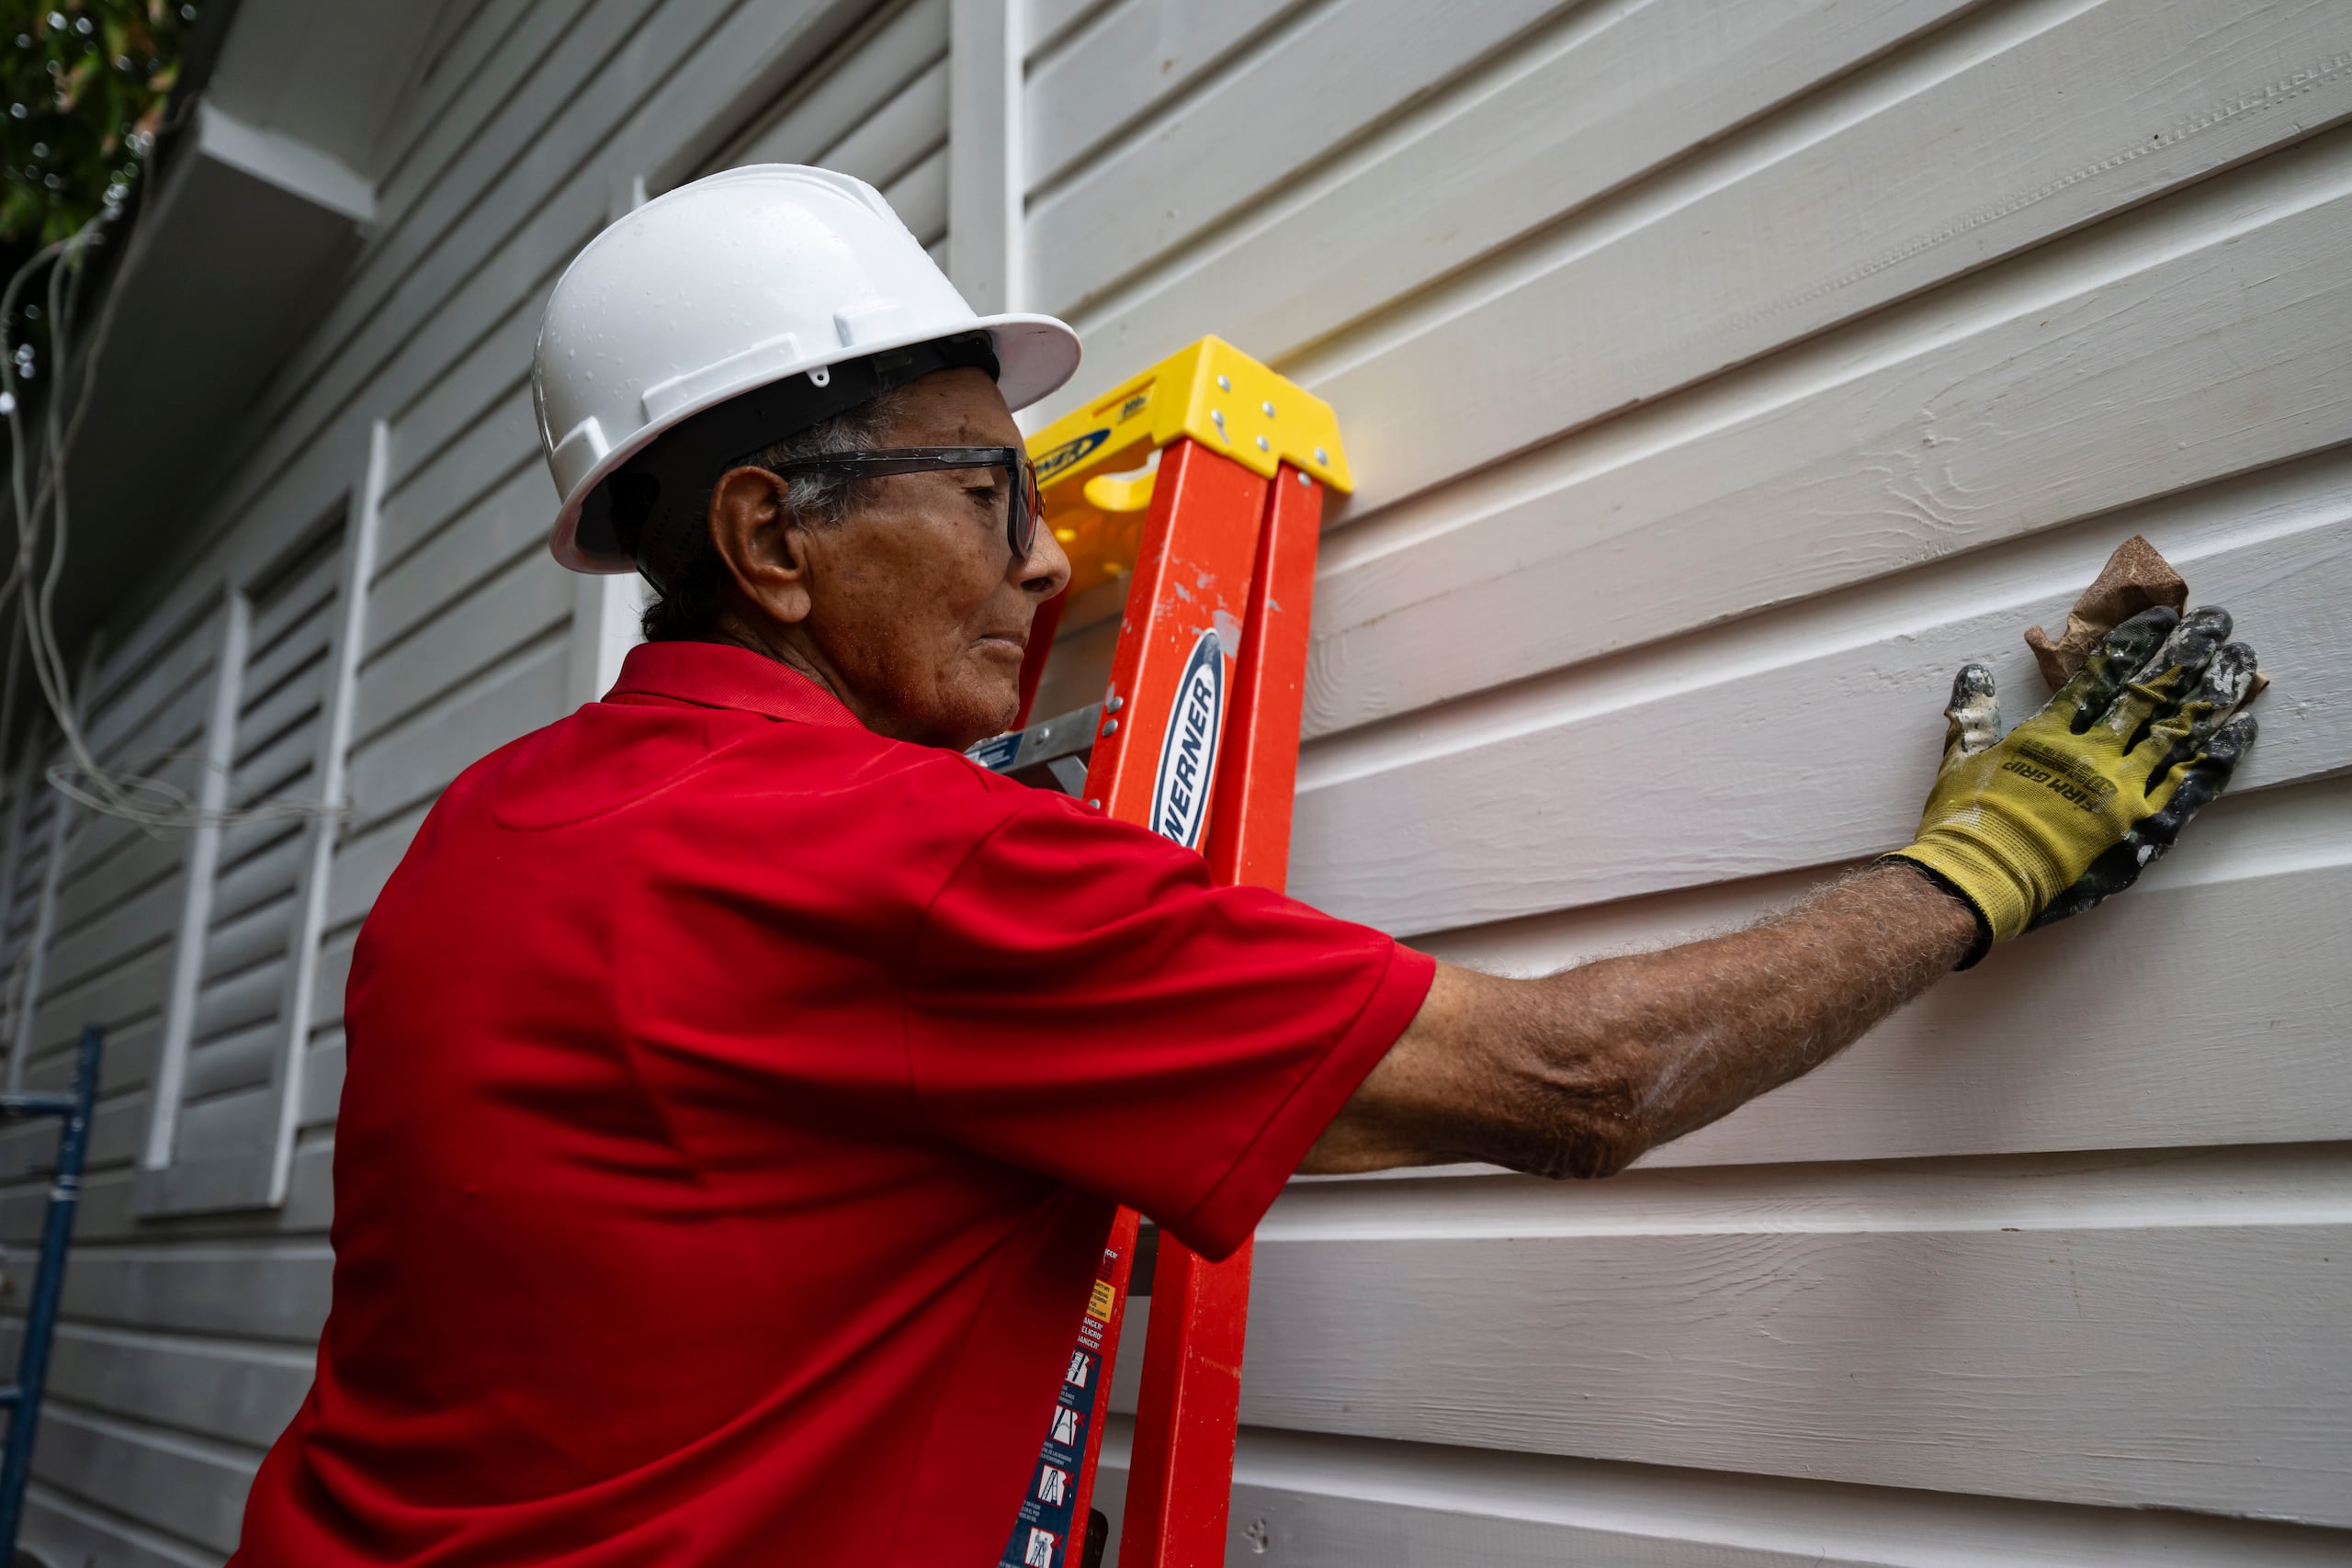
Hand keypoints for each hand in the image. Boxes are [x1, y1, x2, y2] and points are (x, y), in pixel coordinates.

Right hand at [1887, 604, 2257, 962]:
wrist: (1981, 881)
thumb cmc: (1965, 827)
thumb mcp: (1959, 762)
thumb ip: (1973, 714)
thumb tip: (1972, 672)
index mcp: (2049, 736)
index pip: (2099, 677)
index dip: (2133, 643)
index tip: (2162, 617)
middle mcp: (2094, 756)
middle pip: (2149, 695)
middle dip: (2185, 654)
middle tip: (2215, 623)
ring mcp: (2125, 791)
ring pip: (2179, 731)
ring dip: (2212, 693)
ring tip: (2238, 660)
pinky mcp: (2146, 828)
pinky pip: (2192, 785)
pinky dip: (2218, 755)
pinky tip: (2240, 726)